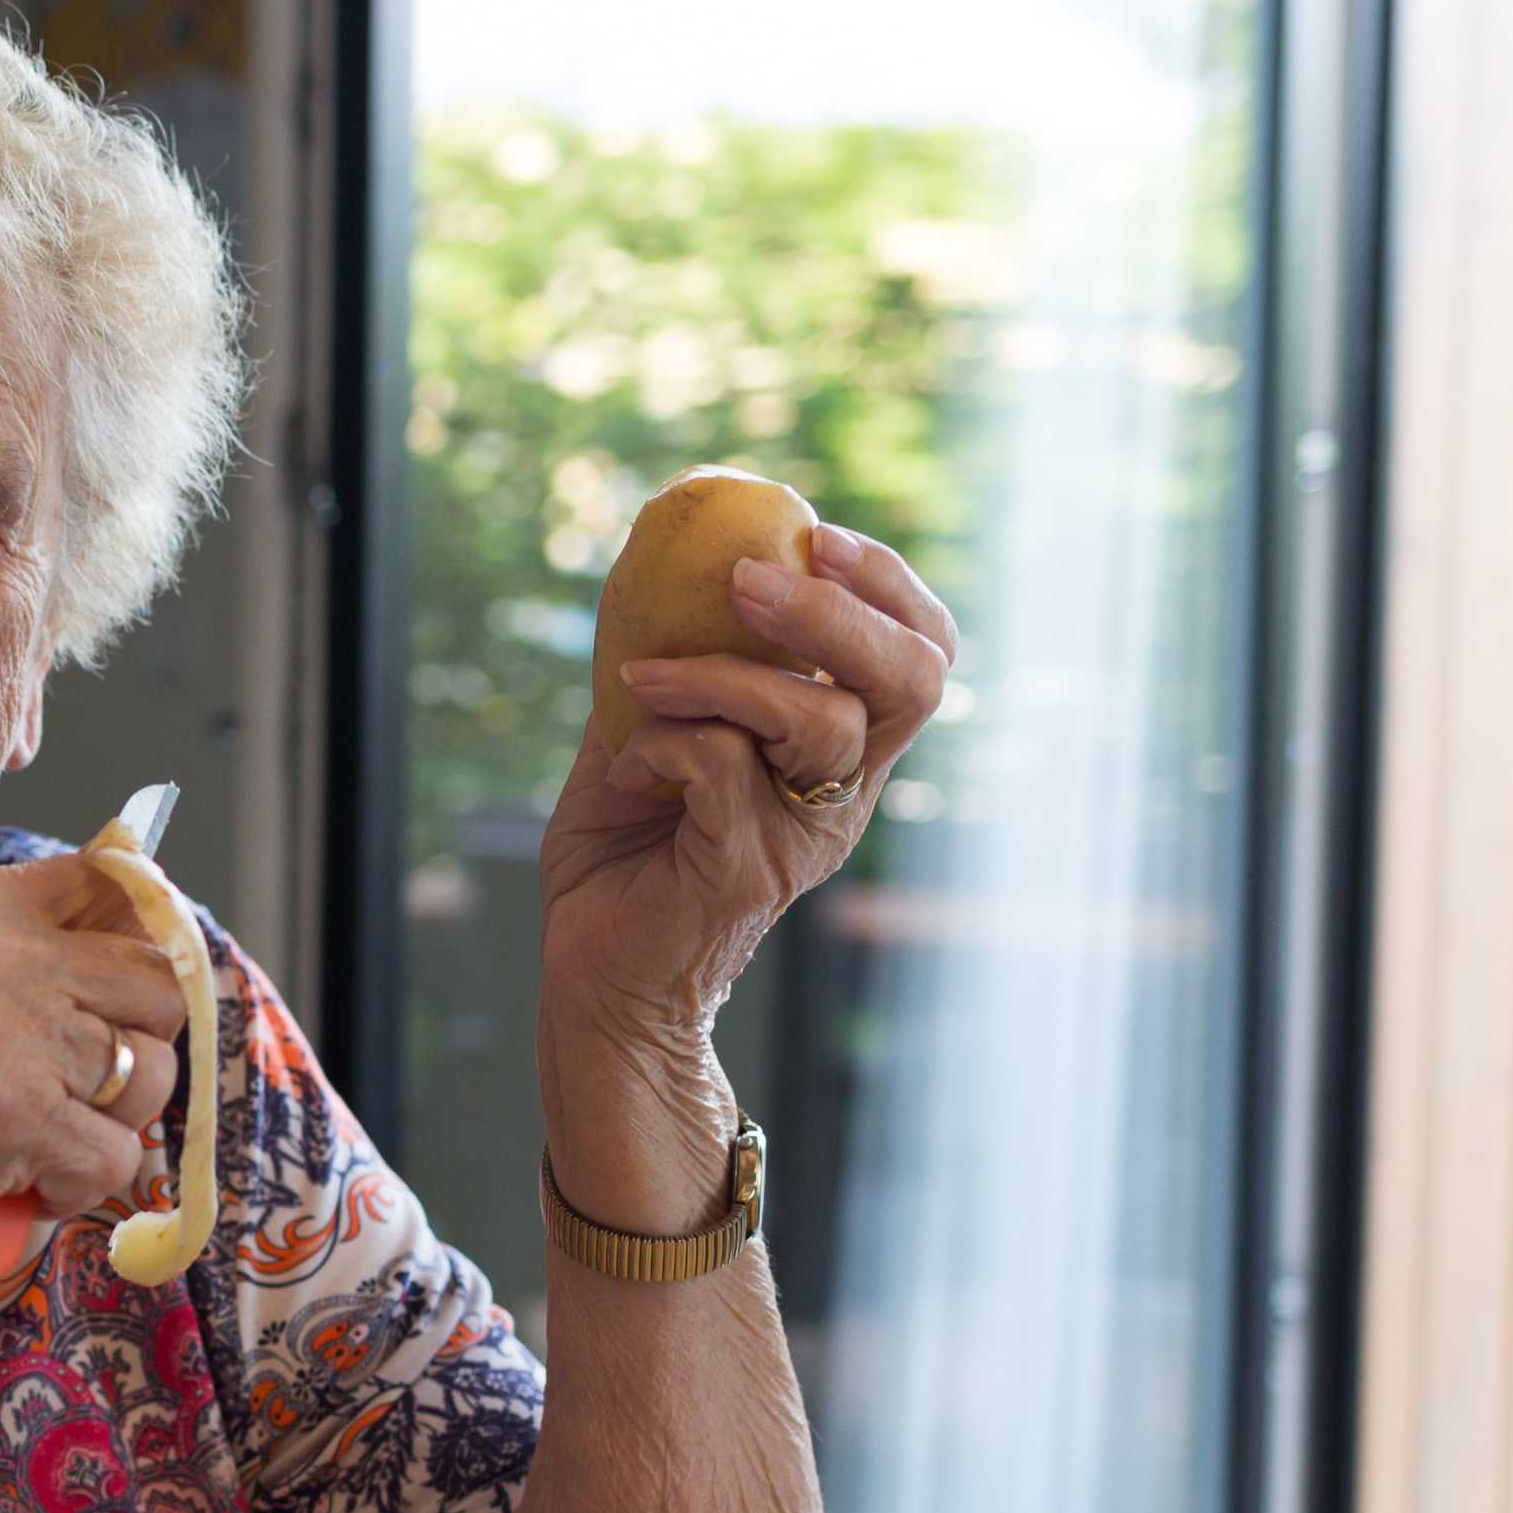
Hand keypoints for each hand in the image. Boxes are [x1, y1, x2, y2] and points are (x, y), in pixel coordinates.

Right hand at [0, 855, 187, 1306]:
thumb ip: (15, 964)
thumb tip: (156, 941)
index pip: (111, 884)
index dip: (135, 949)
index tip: (115, 1003)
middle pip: (156, 979)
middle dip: (134, 1051)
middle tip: (63, 1097)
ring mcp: (0, 1028)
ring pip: (153, 1070)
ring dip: (102, 1128)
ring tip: (17, 1146)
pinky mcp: (15, 1113)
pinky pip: (119, 1154)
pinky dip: (73, 1188)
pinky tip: (1, 1188)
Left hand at [537, 521, 956, 1055]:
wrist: (592, 978)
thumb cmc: (622, 860)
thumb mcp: (648, 739)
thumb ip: (671, 665)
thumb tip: (648, 560)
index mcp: (840, 758)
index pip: (921, 657)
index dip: (888, 587)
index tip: (817, 534)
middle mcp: (843, 796)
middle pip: (911, 680)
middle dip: (837, 609)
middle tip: (748, 578)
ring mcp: (803, 836)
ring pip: (820, 719)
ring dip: (722, 673)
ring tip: (643, 679)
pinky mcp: (748, 870)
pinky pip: (721, 763)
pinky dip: (660, 741)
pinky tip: (618, 771)